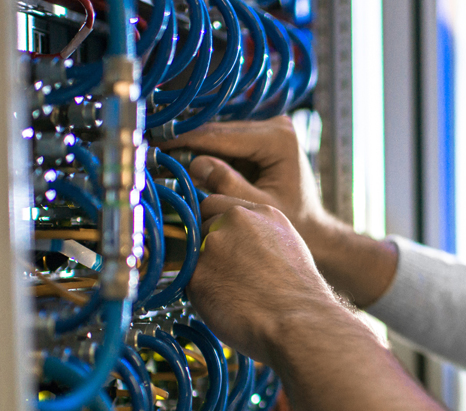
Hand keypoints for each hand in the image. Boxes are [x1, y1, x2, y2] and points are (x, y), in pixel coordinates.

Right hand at [159, 117, 337, 248]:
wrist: (314, 228)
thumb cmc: (295, 221)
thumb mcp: (258, 205)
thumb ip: (227, 184)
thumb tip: (195, 164)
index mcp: (279, 138)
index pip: (223, 135)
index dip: (187, 140)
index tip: (158, 144)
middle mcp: (276, 126)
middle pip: (219, 131)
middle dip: (186, 142)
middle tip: (151, 149)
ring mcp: (269, 130)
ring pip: (219, 135)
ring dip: (194, 146)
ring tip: (161, 155)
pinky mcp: (261, 138)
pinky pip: (226, 143)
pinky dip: (207, 152)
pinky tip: (182, 159)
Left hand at [188, 194, 343, 352]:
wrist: (299, 322)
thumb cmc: (300, 295)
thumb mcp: (288, 247)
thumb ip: (258, 235)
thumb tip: (236, 244)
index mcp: (262, 211)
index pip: (216, 204)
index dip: (215, 226)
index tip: (223, 245)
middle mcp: (235, 220)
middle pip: (201, 226)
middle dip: (208, 247)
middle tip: (229, 275)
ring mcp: (214, 244)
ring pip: (194, 255)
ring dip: (205, 271)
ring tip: (234, 294)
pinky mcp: (197, 273)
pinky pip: (189, 282)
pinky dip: (201, 295)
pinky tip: (227, 306)